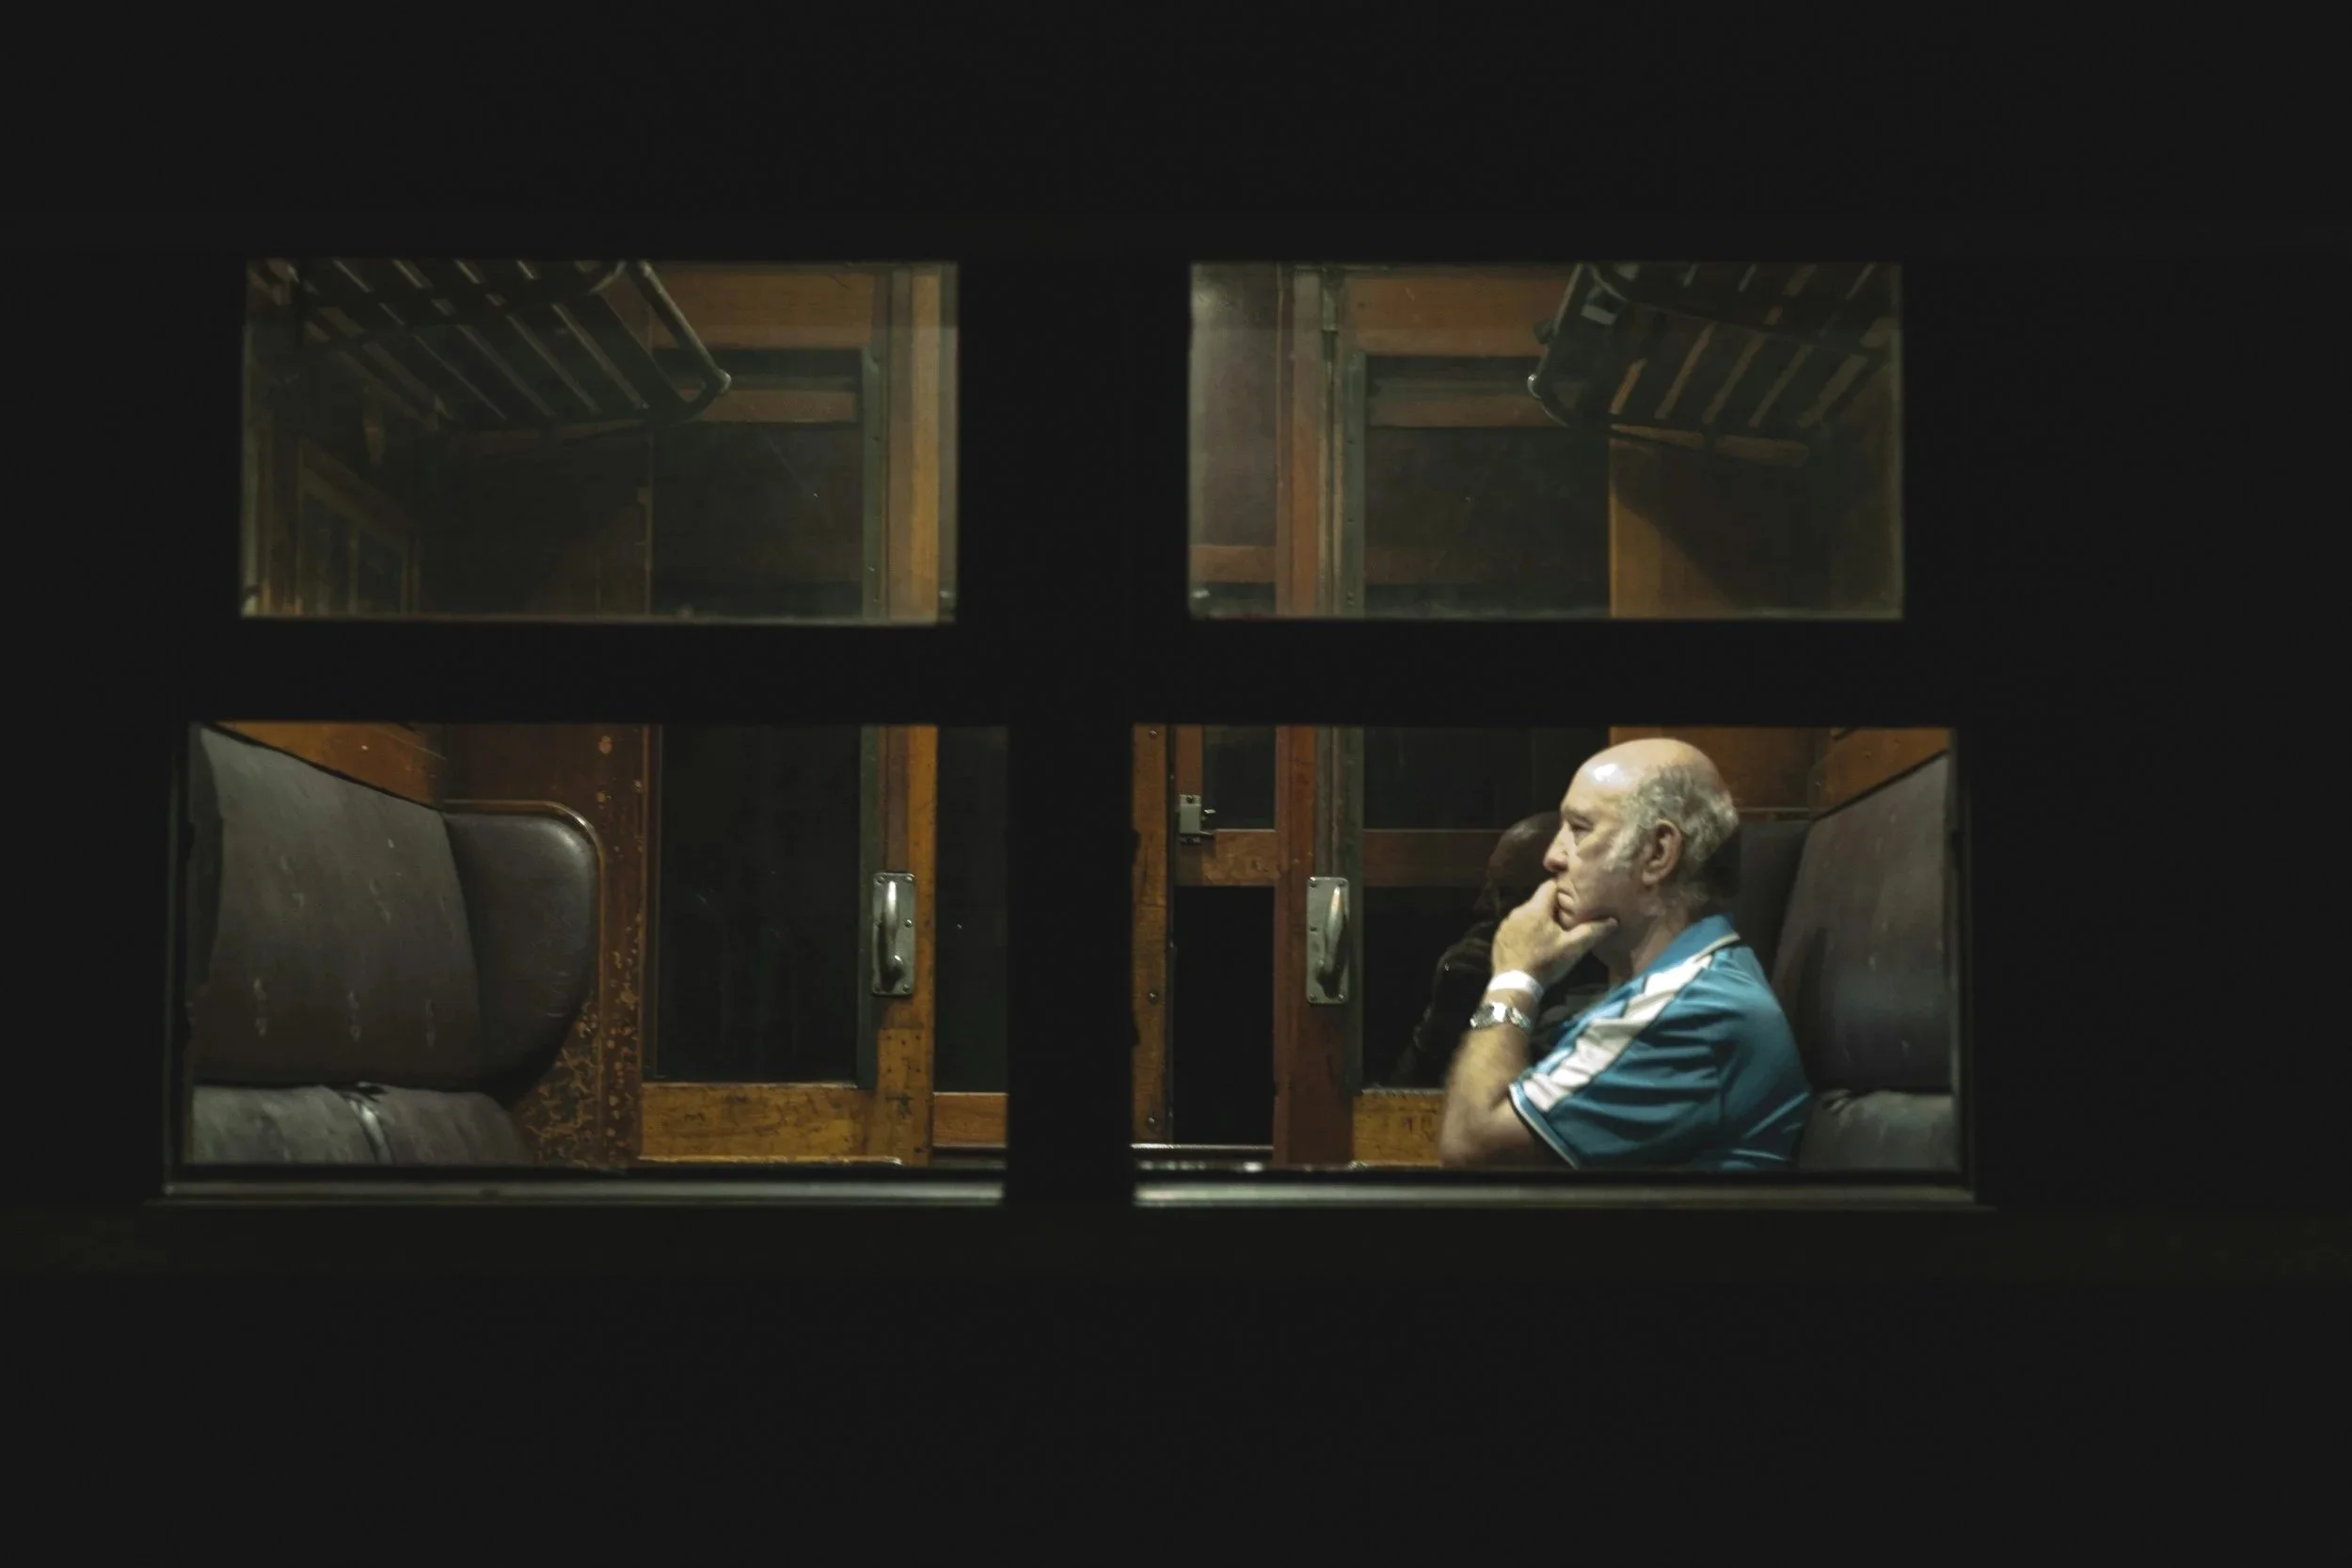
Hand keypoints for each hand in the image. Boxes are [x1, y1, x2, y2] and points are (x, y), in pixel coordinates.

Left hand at [1489, 883, 1616, 991]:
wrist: (1514, 985)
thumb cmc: (1545, 963)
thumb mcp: (1573, 948)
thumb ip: (1592, 931)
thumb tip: (1612, 920)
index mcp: (1535, 908)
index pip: (1550, 886)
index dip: (1564, 890)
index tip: (1575, 900)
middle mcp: (1517, 911)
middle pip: (1539, 901)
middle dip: (1553, 908)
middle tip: (1567, 919)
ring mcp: (1506, 924)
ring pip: (1527, 914)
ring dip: (1539, 920)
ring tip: (1552, 933)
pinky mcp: (1499, 937)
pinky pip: (1516, 927)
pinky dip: (1526, 931)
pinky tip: (1534, 944)